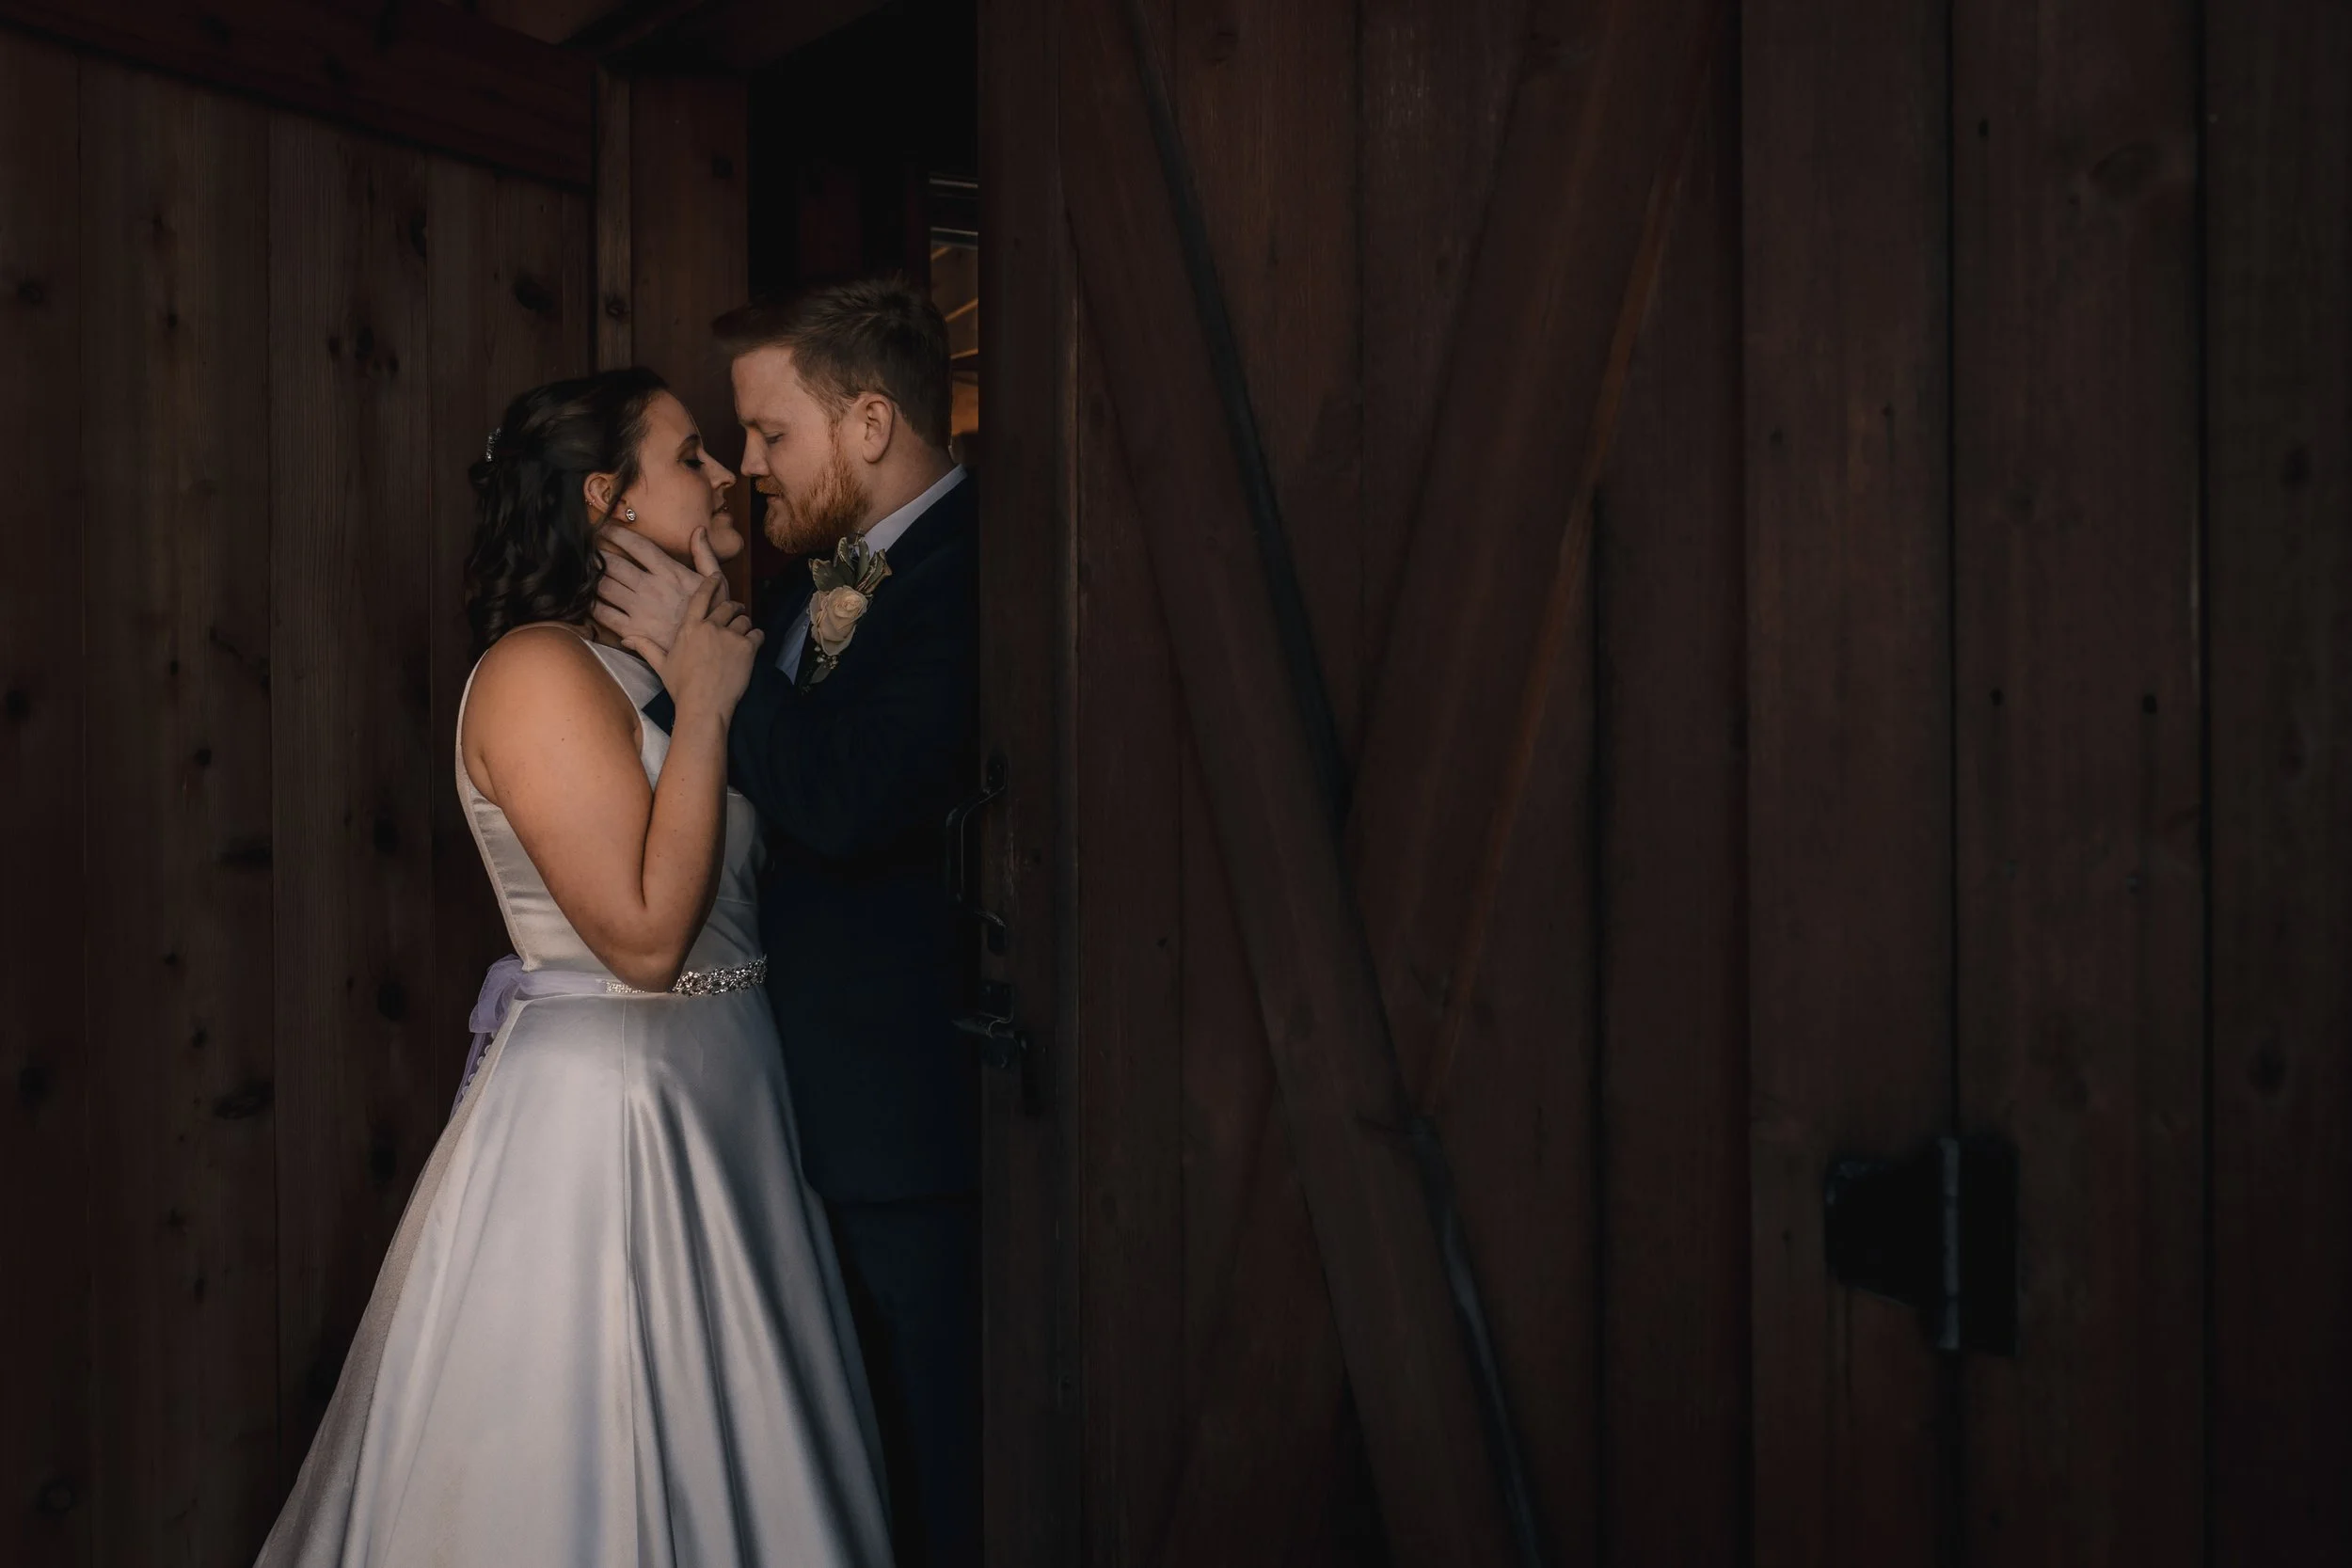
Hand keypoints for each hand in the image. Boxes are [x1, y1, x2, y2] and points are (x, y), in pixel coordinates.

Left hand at [596, 526, 732, 655]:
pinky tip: (587, 598)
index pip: (637, 546)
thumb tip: (698, 530)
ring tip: (585, 570)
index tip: (603, 527)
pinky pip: (604, 614)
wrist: (707, 651)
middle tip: (588, 549)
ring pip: (604, 586)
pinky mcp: (632, 631)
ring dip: (591, 576)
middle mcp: (650, 588)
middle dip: (597, 554)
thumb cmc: (713, 615)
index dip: (616, 533)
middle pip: (614, 564)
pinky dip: (592, 604)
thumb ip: (705, 554)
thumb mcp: (716, 581)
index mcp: (669, 572)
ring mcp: (639, 610)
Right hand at [621, 573, 762, 717]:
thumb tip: (626, 639)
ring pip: (744, 620)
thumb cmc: (681, 688)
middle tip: (736, 613)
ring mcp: (729, 636)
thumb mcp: (662, 666)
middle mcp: (710, 627)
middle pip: (728, 606)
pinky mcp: (746, 647)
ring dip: (745, 625)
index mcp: (690, 628)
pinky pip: (757, 634)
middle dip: (734, 607)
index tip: (715, 576)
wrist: (703, 705)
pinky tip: (753, 645)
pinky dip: (757, 638)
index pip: (701, 597)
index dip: (710, 584)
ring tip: (744, 633)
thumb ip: (646, 648)